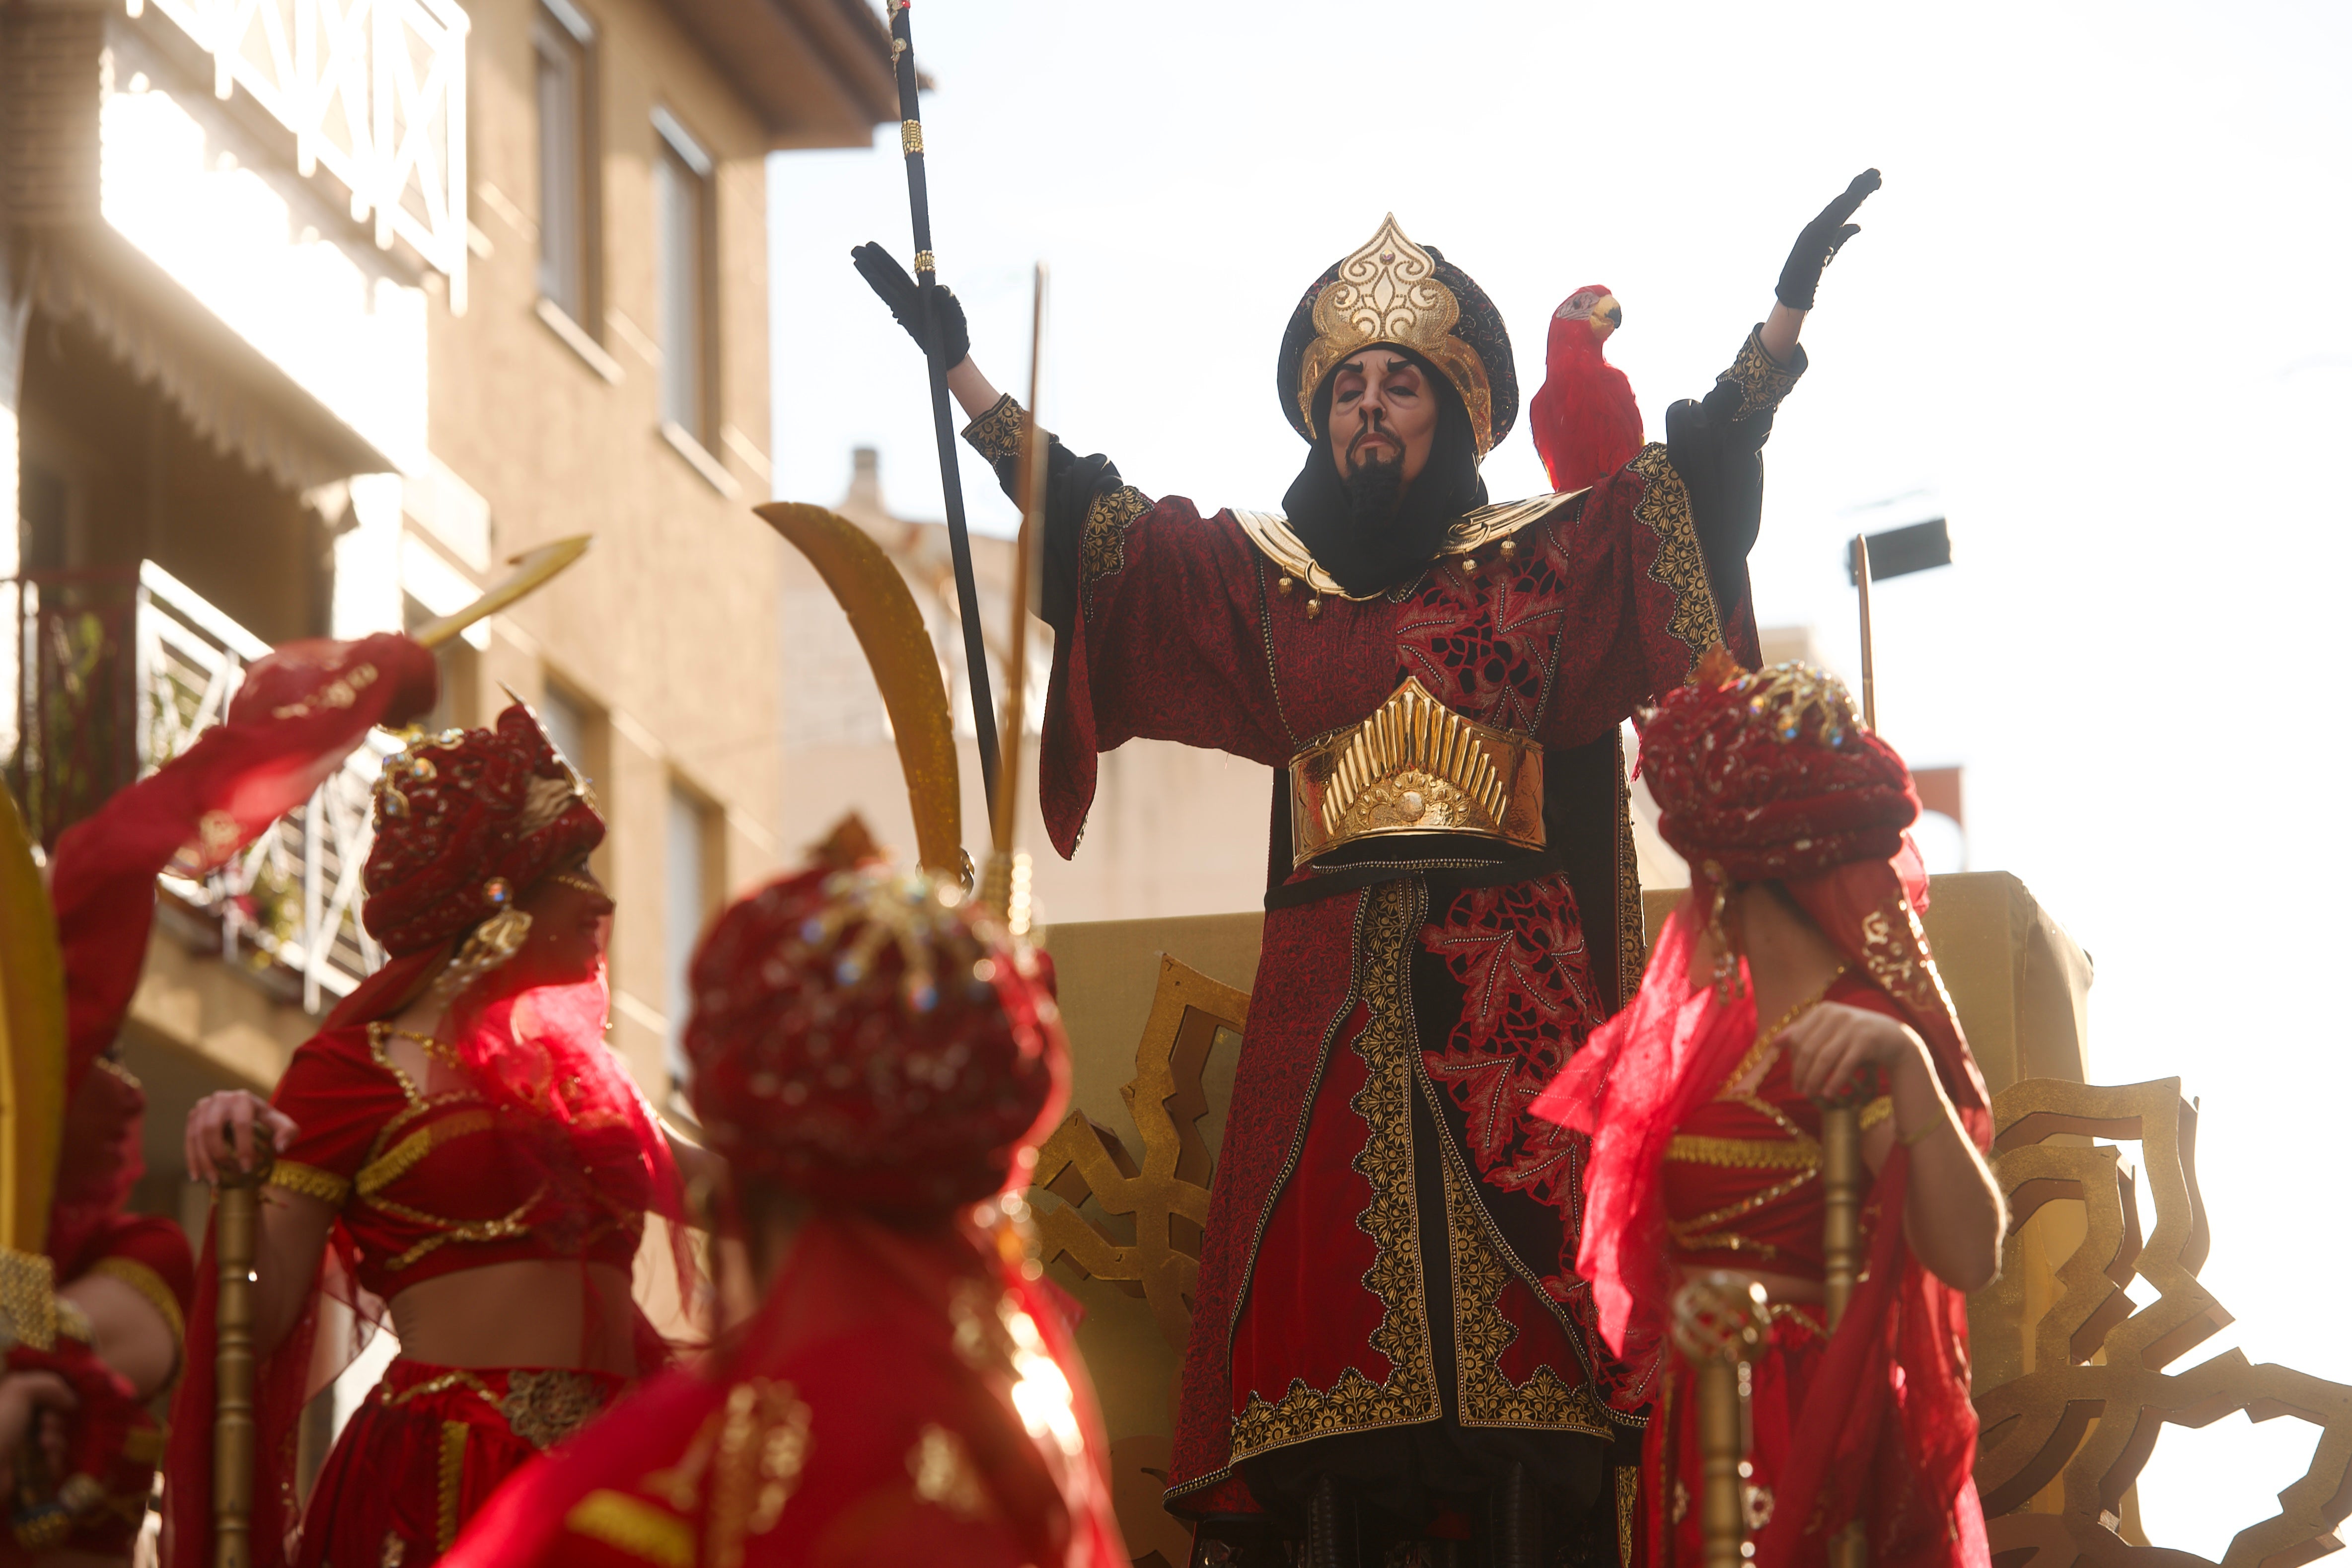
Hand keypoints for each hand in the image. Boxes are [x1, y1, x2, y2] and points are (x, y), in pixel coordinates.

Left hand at [0, 1371, 74, 1495]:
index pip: (44, 1398)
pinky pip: (55, 1462)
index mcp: (13, 1407)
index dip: (56, 1399)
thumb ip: (49, 1385)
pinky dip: (55, 1458)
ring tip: (44, 1443)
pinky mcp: (32, 1472)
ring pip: (58, 1441)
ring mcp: (25, 1451)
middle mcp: (20, 1427)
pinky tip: (47, 1457)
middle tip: (46, 1423)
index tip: (59, 1401)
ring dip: (57, 1439)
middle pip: (54, 1420)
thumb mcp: (19, 1391)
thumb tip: (72, 1402)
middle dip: (56, 1420)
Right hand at [185, 1090, 297, 1182]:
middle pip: (213, 1130)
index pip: (241, 1125)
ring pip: (197, 1136)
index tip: (247, 1169)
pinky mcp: (193, 1116)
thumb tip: (280, 1147)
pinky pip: (188, 1139)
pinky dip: (192, 1159)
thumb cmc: (265, 1120)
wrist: (246, 1110)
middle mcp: (220, 1099)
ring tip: (213, 1182)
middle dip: (219, 1156)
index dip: (244, 1148)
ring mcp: (203, 1106)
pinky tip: (197, 1177)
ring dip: (203, 1161)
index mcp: (243, 1098)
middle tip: (228, 1176)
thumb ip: (287, 1132)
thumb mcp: (280, 1123)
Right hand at [850, 241, 969, 366]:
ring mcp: (907, 308)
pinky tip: (871, 278)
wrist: (954, 357)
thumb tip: (938, 289)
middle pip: (888, 275)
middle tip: (854, 248)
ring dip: (871, 272)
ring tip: (856, 260)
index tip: (870, 245)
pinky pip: (893, 300)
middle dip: (872, 261)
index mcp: (920, 293)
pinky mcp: (908, 319)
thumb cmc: (956, 334)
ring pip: (886, 286)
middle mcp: (910, 298)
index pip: (899, 272)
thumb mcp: (956, 314)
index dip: (885, 258)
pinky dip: (882, 288)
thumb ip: (949, 300)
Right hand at [1775, 169, 1881, 310]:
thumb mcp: (1832, 251)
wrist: (1793, 292)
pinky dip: (1842, 206)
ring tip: (1873, 179)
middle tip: (1878, 172)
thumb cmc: (1810, 275)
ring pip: (1840, 206)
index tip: (1876, 181)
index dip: (1861, 193)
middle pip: (1844, 202)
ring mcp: (1816, 229)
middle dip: (1861, 187)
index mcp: (1824, 227)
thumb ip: (1844, 235)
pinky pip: (1831, 219)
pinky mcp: (1814, 237)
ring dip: (1857, 192)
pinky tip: (1854, 196)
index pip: (1845, 206)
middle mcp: (1819, 224)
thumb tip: (1859, 225)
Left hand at [1779, 1001, 1925, 1102]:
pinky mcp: (1866, 1040)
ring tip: (1810, 1094)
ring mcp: (1852, 1026)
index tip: (1793, 1081)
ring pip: (1824, 1058)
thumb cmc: (1855, 1035)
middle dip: (1801, 1073)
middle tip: (1799, 1091)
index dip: (1793, 1062)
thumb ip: (1804, 1032)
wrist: (1894, 1038)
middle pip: (1809, 1048)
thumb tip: (1774, 1042)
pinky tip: (1828, 1094)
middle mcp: (1836, 1014)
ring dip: (1814, 1079)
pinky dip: (1834, 1081)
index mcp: (1823, 1010)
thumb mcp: (1830, 1029)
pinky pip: (1844, 1064)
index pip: (1798, 1038)